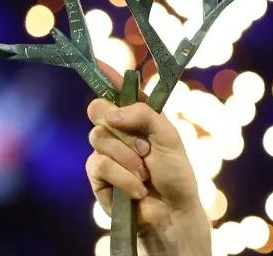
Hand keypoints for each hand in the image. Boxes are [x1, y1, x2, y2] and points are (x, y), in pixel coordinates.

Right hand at [86, 63, 210, 255]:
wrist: (171, 210)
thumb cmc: (175, 171)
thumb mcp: (169, 136)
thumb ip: (144, 115)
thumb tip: (112, 113)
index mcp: (137, 115)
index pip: (118, 89)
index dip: (106, 74)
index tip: (97, 61)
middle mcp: (118, 129)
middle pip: (97, 108)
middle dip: (119, 125)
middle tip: (143, 145)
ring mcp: (106, 151)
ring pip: (99, 137)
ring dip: (128, 157)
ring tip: (145, 172)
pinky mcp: (97, 174)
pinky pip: (99, 163)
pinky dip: (123, 176)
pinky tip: (138, 188)